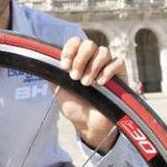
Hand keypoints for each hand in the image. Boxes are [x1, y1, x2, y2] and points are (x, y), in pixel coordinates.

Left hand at [56, 37, 127, 152]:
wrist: (88, 124)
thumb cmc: (74, 107)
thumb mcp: (58, 89)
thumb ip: (54, 74)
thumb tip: (47, 60)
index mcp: (77, 60)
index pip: (75, 42)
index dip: (69, 50)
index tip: (64, 67)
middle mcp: (92, 60)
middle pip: (89, 44)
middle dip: (80, 59)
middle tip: (75, 77)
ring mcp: (107, 66)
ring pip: (103, 51)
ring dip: (93, 67)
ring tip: (87, 84)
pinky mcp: (120, 75)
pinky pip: (118, 62)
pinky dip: (108, 71)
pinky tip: (101, 83)